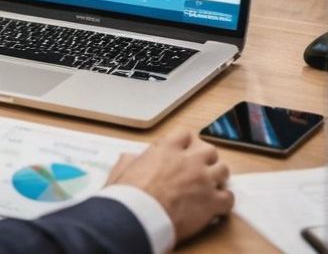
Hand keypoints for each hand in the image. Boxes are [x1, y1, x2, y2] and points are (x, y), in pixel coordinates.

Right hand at [105, 130, 232, 243]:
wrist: (140, 217)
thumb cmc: (130, 195)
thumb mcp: (123, 169)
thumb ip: (132, 159)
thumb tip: (131, 158)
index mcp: (167, 149)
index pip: (185, 134)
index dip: (186, 143)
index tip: (184, 150)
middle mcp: (189, 160)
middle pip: (209, 150)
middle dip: (206, 159)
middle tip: (200, 169)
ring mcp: (203, 180)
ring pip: (223, 170)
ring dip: (217, 178)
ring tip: (210, 186)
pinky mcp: (212, 202)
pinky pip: (229, 198)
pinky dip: (224, 202)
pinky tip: (216, 207)